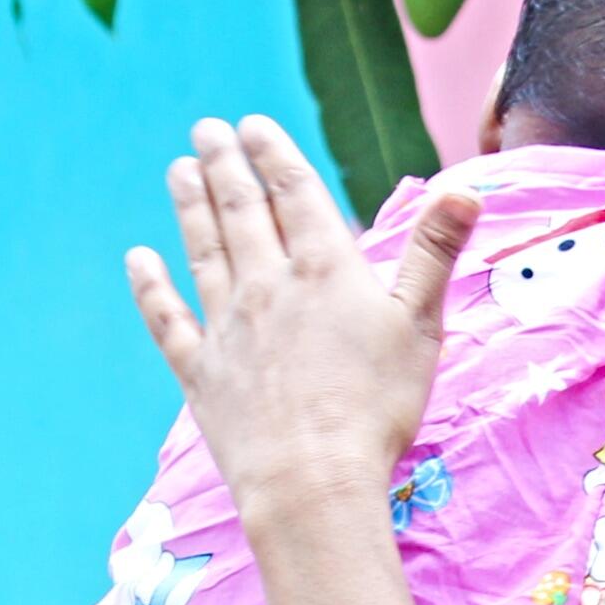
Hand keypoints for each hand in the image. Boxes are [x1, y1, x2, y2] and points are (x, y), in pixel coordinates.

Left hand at [123, 116, 481, 526]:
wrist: (310, 480)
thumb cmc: (377, 408)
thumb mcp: (421, 327)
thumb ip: (434, 253)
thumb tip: (465, 187)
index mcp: (325, 269)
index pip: (294, 193)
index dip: (274, 154)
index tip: (254, 124)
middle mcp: (268, 285)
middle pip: (241, 210)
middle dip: (224, 164)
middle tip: (207, 130)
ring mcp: (228, 326)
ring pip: (203, 251)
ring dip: (189, 206)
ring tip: (178, 169)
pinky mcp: (200, 371)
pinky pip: (168, 318)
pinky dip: (150, 285)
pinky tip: (138, 259)